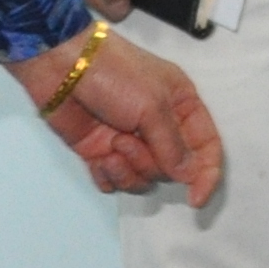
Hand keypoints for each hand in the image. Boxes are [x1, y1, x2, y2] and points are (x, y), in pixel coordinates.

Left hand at [8, 28, 225, 205]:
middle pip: (170, 169)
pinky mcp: (101, 153)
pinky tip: (98, 160)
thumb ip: (173, 146)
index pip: (206, 146)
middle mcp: (159, 126)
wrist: (63, 68)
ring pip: (143, 179)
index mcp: (181, 106)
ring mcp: (129, 141)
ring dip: (127, 169)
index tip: (195, 199)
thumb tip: (188, 176)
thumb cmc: (115, 75)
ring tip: (110, 146)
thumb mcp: (152, 106)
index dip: (206, 174)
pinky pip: (114, 182)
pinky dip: (108, 177)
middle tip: (125, 140)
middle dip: (149, 162)